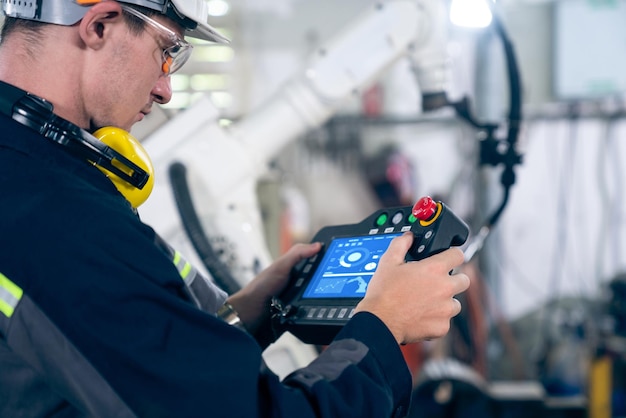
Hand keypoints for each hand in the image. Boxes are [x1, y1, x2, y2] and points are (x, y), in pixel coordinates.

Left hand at [227, 242, 321, 333]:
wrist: (252, 311)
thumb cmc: (262, 286)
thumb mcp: (281, 266)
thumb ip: (298, 254)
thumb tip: (317, 246)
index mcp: (295, 266)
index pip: (316, 260)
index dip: (327, 260)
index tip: (338, 260)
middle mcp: (298, 280)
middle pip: (320, 278)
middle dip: (326, 281)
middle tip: (327, 282)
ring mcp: (299, 296)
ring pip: (318, 294)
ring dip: (319, 296)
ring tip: (317, 295)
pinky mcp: (299, 310)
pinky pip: (313, 307)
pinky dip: (314, 307)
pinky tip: (314, 307)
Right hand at [354, 232, 468, 344]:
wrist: (380, 322)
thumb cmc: (384, 293)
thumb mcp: (388, 262)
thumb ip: (401, 244)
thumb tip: (408, 237)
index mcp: (434, 269)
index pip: (458, 255)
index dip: (452, 254)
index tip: (448, 258)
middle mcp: (445, 288)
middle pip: (464, 280)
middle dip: (453, 279)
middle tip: (436, 282)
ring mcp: (445, 309)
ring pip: (456, 302)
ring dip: (446, 301)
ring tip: (426, 301)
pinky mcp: (442, 327)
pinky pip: (446, 321)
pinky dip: (437, 318)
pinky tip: (422, 315)